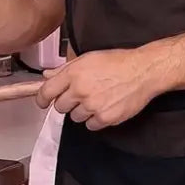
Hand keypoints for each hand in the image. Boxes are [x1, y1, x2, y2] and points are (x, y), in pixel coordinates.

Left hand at [35, 49, 157, 130]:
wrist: (143, 71)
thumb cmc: (118, 62)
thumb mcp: (88, 58)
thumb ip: (65, 69)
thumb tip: (47, 76)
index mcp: (74, 73)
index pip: (46, 91)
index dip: (42, 98)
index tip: (43, 102)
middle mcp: (80, 90)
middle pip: (60, 107)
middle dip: (67, 103)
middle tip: (80, 96)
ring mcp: (92, 106)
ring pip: (75, 117)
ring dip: (83, 111)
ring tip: (97, 99)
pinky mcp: (105, 118)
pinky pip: (90, 125)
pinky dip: (96, 119)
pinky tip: (105, 107)